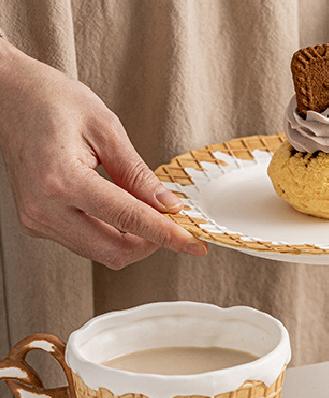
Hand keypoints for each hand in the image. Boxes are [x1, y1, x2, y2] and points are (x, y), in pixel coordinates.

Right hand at [0, 40, 205, 268]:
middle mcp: (44, 208)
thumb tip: (169, 206)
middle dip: (151, 243)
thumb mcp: (104, 127)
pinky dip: (113, 235)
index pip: (127, 220)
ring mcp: (38, 220)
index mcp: (61, 179)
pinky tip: (122, 214)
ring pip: (102, 253)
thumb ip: (138, 173)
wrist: (6, 95)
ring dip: (133, 241)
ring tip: (148, 214)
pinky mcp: (38, 224)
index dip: (166, 235)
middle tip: (173, 225)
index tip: (193, 244)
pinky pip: (87, 244)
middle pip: (115, 251)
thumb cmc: (49, 100)